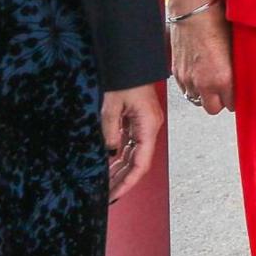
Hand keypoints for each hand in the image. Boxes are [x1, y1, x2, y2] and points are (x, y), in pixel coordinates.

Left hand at [101, 85, 163, 203]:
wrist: (129, 60)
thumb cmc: (125, 77)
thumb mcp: (111, 105)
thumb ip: (110, 131)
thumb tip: (110, 153)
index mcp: (148, 125)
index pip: (141, 163)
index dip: (128, 181)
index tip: (115, 194)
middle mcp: (149, 127)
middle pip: (138, 162)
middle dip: (123, 180)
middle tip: (108, 196)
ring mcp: (144, 124)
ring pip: (134, 154)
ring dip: (120, 170)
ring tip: (106, 184)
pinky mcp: (137, 120)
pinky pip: (129, 144)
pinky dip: (119, 156)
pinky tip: (109, 165)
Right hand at [167, 0, 234, 115]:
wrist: (193, 8)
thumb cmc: (217, 20)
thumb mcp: (236, 47)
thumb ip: (238, 68)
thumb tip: (243, 78)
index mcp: (222, 78)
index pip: (232, 104)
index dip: (236, 98)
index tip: (237, 91)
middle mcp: (203, 82)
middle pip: (213, 108)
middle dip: (220, 100)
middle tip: (225, 89)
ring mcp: (187, 79)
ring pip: (197, 100)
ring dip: (204, 94)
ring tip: (211, 82)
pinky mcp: (176, 72)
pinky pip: (185, 89)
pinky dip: (192, 86)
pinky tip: (199, 74)